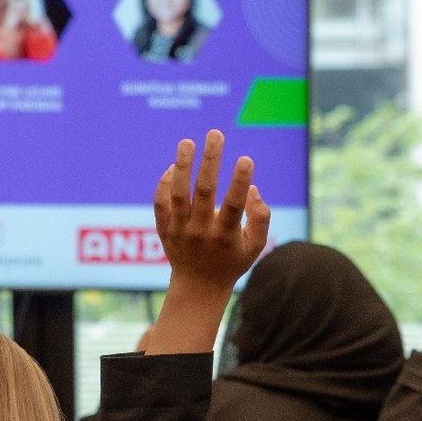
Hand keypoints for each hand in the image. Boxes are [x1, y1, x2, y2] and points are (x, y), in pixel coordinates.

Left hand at [154, 129, 270, 293]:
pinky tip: (174, 166)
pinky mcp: (164, 230)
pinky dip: (165, 184)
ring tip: (187, 141)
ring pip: (178, 194)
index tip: (245, 158)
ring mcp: (179, 231)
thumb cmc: (232, 261)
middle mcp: (200, 232)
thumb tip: (251, 188)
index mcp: (225, 236)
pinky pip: (161, 203)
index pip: (233, 205)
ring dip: (182, 165)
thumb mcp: (255, 246)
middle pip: (203, 192)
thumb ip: (260, 218)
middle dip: (210, 160)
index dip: (239, 181)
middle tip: (215, 133)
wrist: (198, 287)